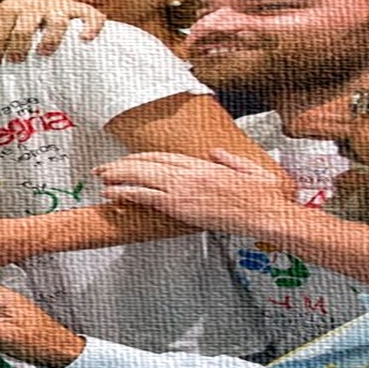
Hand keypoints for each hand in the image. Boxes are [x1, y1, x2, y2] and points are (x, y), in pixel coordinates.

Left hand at [0, 0, 105, 62]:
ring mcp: (60, 7)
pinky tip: (85, 39)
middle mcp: (37, 5)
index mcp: (14, 6)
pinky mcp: (81, 10)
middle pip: (25, 23)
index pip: (1, 22)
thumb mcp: (5, 18)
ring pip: (56, 21)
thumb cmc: (24, 16)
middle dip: (18, 43)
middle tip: (15, 60)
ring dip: (50, 37)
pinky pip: (91, 16)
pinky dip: (90, 26)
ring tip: (44, 52)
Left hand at [96, 150, 294, 235]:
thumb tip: (215, 152)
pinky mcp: (181, 207)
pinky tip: (111, 194)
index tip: (129, 160)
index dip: (142, 158)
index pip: (165, 156)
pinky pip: (145, 197)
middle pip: (146, 163)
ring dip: (116, 176)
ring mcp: (184, 189)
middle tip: (103, 168)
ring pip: (140, 177)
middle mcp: (190, 173)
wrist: (268, 214)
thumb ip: (231, 159)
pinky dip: (125, 193)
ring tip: (100, 178)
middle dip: (121, 164)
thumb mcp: (253, 170)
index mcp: (205, 165)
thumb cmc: (266, 198)